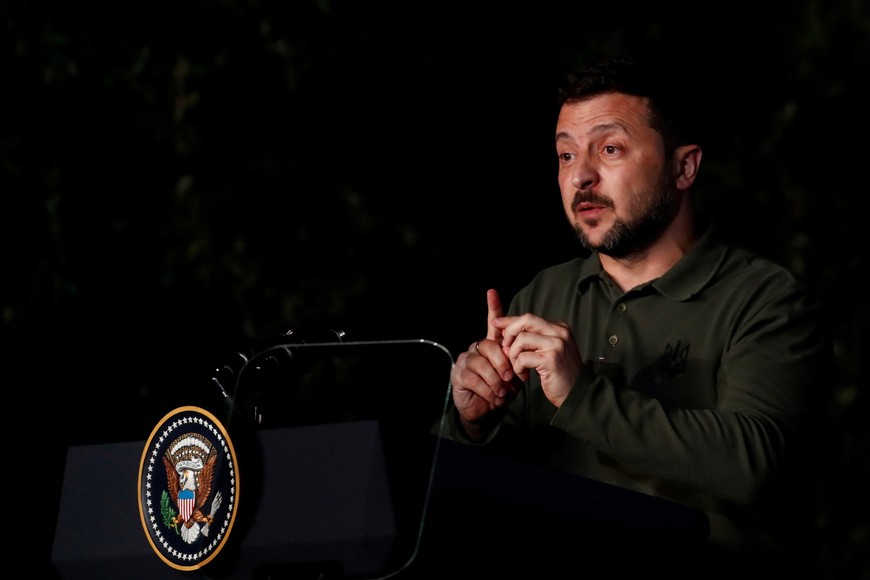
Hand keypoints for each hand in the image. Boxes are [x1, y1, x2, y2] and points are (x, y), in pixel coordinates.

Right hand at [450, 289, 520, 434]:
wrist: (485, 411)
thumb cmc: (501, 390)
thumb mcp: (514, 376)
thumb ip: (517, 363)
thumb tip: (522, 354)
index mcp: (491, 345)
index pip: (492, 324)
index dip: (493, 308)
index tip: (492, 292)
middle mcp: (476, 348)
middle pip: (489, 345)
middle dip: (503, 363)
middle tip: (511, 379)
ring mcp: (465, 360)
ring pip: (481, 364)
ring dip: (495, 381)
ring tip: (502, 393)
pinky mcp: (458, 374)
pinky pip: (474, 379)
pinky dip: (487, 391)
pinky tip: (493, 398)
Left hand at [491, 312, 581, 407]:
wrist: (577, 394)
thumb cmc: (559, 374)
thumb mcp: (548, 350)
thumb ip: (534, 339)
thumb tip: (507, 329)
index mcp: (560, 328)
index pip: (530, 318)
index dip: (511, 320)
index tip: (496, 323)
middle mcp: (560, 333)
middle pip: (526, 320)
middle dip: (509, 332)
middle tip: (504, 347)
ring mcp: (556, 345)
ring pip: (522, 339)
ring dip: (513, 355)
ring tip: (517, 367)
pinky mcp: (551, 359)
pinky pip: (523, 357)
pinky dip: (518, 367)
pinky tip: (524, 375)